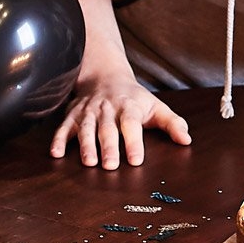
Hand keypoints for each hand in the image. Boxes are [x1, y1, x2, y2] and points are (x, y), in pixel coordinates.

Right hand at [50, 68, 190, 169]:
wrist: (105, 76)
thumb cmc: (135, 99)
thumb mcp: (156, 107)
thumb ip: (172, 124)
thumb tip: (187, 141)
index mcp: (129, 107)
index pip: (131, 124)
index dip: (133, 141)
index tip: (136, 160)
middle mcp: (107, 109)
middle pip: (108, 128)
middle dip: (108, 147)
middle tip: (110, 166)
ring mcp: (88, 111)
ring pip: (86, 128)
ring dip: (86, 145)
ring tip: (88, 163)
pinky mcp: (73, 115)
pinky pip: (64, 127)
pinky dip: (58, 139)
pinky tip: (56, 154)